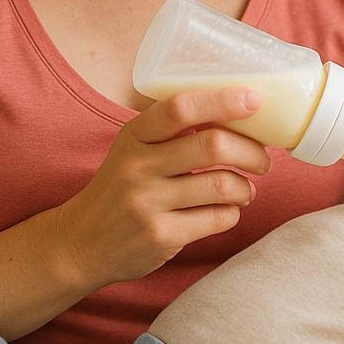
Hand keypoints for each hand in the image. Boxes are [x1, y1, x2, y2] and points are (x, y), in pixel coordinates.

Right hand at [54, 86, 272, 286]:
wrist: (81, 243)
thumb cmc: (121, 188)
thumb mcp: (134, 150)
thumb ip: (173, 132)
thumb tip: (240, 113)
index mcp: (134, 136)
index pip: (180, 107)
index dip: (222, 100)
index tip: (254, 100)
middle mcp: (138, 166)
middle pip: (212, 146)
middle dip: (251, 151)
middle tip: (262, 160)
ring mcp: (148, 203)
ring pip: (222, 185)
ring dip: (245, 187)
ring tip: (244, 189)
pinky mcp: (160, 236)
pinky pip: (217, 219)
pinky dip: (232, 213)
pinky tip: (225, 211)